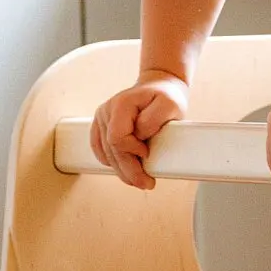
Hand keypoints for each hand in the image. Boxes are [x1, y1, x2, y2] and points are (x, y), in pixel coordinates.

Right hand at [90, 75, 189, 191]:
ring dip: (122, 171)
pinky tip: (125, 169)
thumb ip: (153, 119)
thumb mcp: (170, 104)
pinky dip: (112, 163)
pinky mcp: (101, 127)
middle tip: (146, 183)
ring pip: (106, 155)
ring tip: (139, 179)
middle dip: (129, 171)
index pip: (117, 138)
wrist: (159, 86)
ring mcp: (101, 119)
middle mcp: (106, 111)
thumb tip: (139, 136)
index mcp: (120, 105)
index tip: (148, 154)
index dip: (132, 151)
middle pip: (111, 151)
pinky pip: (100, 152)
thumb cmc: (165, 96)